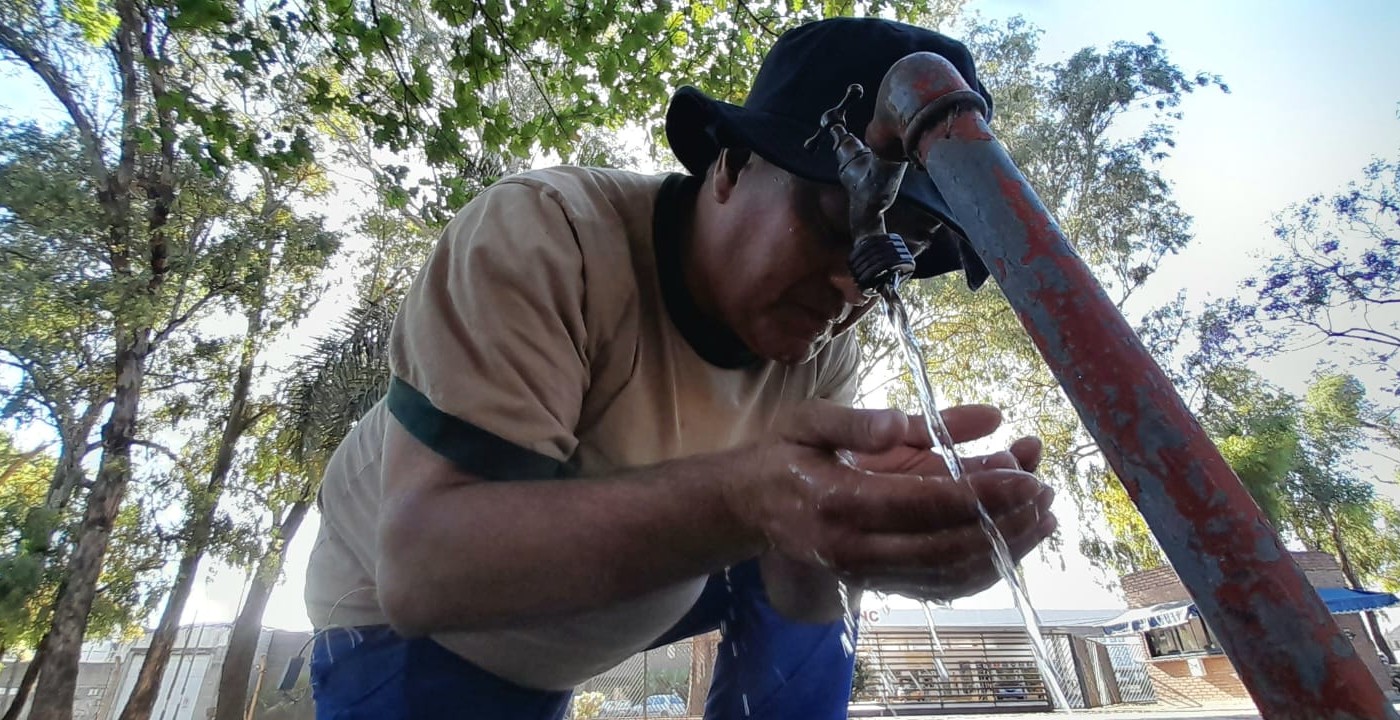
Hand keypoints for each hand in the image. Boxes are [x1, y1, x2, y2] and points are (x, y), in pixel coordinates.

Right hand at [726, 400, 1056, 603]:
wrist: (747, 507)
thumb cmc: (781, 455)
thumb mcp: (808, 421)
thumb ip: (859, 422)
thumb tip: (904, 424)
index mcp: (839, 503)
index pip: (925, 505)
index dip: (983, 493)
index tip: (1027, 475)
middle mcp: (855, 549)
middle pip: (947, 549)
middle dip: (1005, 525)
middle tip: (1047, 494)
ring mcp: (866, 573)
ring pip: (949, 575)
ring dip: (1003, 552)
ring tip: (1045, 519)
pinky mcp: (878, 582)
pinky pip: (939, 586)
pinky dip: (983, 569)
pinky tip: (1014, 543)